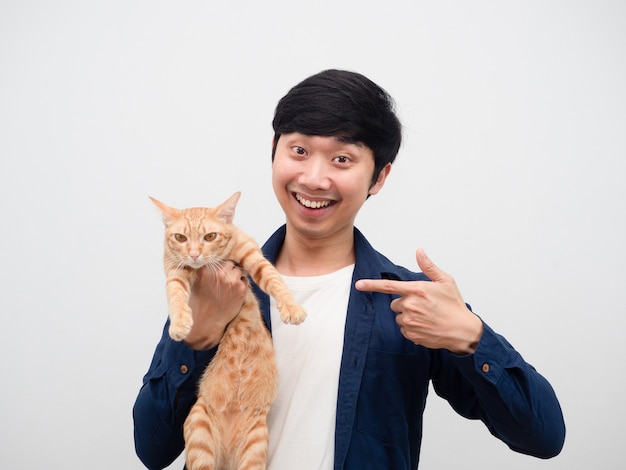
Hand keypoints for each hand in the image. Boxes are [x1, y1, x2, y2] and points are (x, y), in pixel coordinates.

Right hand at [183, 260, 248, 349]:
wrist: (206, 323)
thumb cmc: (199, 303)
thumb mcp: (196, 282)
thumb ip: (206, 270)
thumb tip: (217, 259)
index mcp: (205, 269)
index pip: (218, 258)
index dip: (219, 264)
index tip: (219, 269)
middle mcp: (219, 272)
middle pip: (230, 263)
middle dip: (228, 269)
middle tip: (224, 279)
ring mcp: (231, 280)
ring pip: (238, 270)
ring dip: (236, 276)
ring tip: (228, 287)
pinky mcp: (241, 289)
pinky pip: (245, 280)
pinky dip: (241, 284)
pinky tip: (232, 293)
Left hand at [355, 249, 482, 353]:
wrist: (463, 331)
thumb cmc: (454, 305)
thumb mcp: (445, 281)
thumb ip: (428, 266)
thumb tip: (419, 251)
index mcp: (417, 290)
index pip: (388, 286)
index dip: (371, 285)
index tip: (358, 284)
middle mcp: (410, 306)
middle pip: (395, 303)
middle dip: (404, 303)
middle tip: (423, 305)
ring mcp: (410, 321)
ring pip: (399, 317)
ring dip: (408, 316)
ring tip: (426, 316)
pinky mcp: (411, 334)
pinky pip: (404, 329)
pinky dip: (412, 328)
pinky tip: (425, 326)